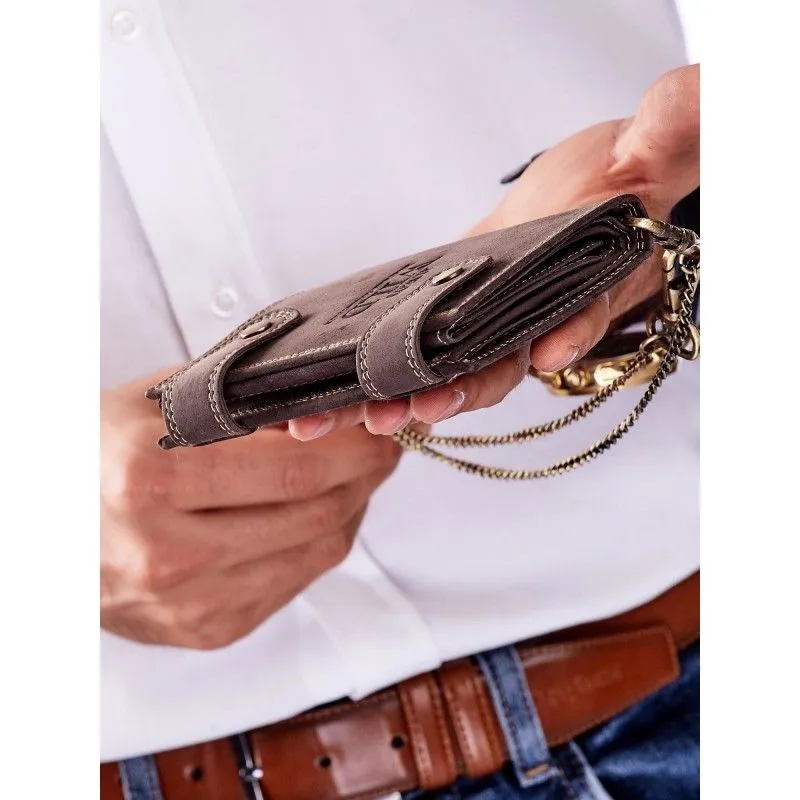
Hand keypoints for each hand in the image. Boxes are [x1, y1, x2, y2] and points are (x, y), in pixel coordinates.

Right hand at [101, 369, 400, 648]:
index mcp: (149, 482)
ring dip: (351, 507)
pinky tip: (317, 512)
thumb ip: (243, 402)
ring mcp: (190, 604)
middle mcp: (168, 554)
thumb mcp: (159, 404)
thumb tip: (329, 404)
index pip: (294, 469)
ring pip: (317, 552)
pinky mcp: (207, 630)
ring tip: (355, 474)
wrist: (49, 528)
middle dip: (365, 474)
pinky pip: (295, 582)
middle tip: (382, 446)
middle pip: (316, 513)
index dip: (354, 448)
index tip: (379, 427)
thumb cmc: (98, 455)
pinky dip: (320, 542)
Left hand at [288, 64, 698, 440]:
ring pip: (451, 368)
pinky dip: (390, 365)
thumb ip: (673, 130)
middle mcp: (532, 319)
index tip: (543, 354)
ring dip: (410, 393)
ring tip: (366, 413)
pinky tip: (352, 386)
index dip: (558, 341)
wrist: (581, 186)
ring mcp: (490, 318)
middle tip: (411, 412)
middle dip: (455, 393)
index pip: (571, 320)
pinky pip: (420, 342)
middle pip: (495, 368)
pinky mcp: (453, 304)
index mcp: (580, 290)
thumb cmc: (613, 176)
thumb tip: (691, 113)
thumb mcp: (653, 146)